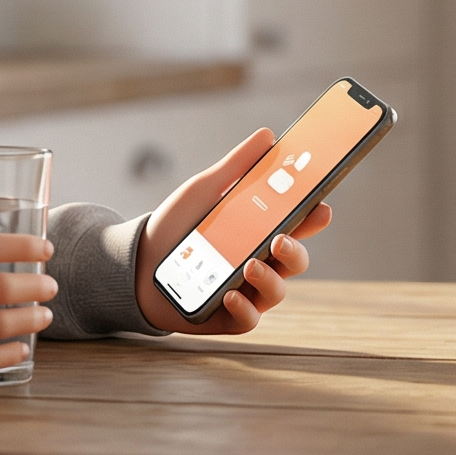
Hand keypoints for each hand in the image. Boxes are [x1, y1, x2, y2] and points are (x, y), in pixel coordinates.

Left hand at [136, 129, 331, 335]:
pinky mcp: (227, 317)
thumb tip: (267, 135)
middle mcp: (260, 262)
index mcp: (259, 232)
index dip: (314, 218)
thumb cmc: (175, 226)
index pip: (297, 225)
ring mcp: (246, 292)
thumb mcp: (204, 191)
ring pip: (277, 291)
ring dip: (269, 279)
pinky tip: (231, 295)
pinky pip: (249, 319)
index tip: (321, 208)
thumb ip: (236, 166)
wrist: (135, 262)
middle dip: (296, 251)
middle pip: (295, 260)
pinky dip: (245, 308)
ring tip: (249, 265)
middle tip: (281, 239)